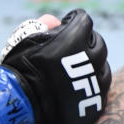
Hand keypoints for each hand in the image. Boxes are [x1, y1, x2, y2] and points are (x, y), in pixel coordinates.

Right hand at [0, 9, 111, 123]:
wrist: (20, 102)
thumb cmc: (21, 67)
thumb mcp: (26, 39)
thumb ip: (42, 25)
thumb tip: (54, 20)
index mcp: (76, 38)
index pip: (84, 21)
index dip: (72, 22)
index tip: (65, 26)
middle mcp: (91, 57)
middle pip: (97, 43)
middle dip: (85, 42)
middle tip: (72, 49)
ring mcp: (97, 79)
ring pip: (103, 65)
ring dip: (92, 64)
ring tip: (75, 70)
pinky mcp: (97, 99)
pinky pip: (102, 87)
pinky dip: (93, 84)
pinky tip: (78, 85)